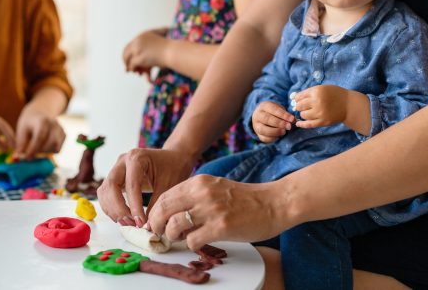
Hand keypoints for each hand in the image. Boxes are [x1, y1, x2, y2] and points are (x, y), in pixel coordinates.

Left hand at [13, 106, 65, 157]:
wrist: (40, 113)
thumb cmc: (29, 123)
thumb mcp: (21, 130)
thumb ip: (20, 143)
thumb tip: (18, 157)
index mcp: (42, 121)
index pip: (40, 137)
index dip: (33, 150)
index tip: (26, 158)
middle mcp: (54, 124)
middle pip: (49, 144)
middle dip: (38, 152)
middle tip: (29, 155)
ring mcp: (60, 129)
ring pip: (55, 147)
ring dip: (44, 152)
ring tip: (36, 149)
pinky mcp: (64, 135)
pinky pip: (58, 148)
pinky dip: (50, 151)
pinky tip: (43, 147)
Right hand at [97, 147, 193, 226]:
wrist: (172, 158)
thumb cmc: (172, 168)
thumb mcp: (168, 185)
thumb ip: (156, 204)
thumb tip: (147, 226)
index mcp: (137, 158)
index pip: (131, 185)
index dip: (134, 206)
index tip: (141, 223)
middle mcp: (122, 161)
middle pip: (111, 186)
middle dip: (118, 209)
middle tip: (131, 224)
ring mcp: (116, 168)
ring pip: (104, 191)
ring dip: (112, 210)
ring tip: (128, 223)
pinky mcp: (115, 177)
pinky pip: (105, 194)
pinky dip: (110, 208)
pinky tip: (123, 218)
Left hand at [122, 28, 168, 75]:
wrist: (173, 51)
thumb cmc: (171, 47)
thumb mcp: (161, 40)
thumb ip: (154, 41)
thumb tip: (154, 43)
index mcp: (143, 35)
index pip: (131, 44)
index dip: (129, 54)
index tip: (129, 60)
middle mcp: (138, 40)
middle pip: (126, 51)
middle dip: (126, 61)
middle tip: (128, 68)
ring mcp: (137, 49)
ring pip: (128, 59)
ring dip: (130, 66)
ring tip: (135, 72)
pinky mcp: (139, 58)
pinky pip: (132, 65)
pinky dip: (134, 69)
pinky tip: (138, 73)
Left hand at [147, 175, 285, 250]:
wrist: (273, 203)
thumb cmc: (245, 199)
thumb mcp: (215, 188)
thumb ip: (194, 197)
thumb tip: (172, 215)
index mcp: (199, 182)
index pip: (164, 197)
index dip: (155, 213)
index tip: (154, 224)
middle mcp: (202, 193)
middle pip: (162, 210)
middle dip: (156, 226)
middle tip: (160, 235)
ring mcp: (211, 210)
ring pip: (174, 226)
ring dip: (172, 237)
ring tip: (180, 239)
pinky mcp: (221, 227)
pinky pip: (192, 240)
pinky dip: (191, 245)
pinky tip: (198, 243)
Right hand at [251, 100, 295, 142]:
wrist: (262, 116)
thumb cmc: (274, 112)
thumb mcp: (279, 109)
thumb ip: (286, 115)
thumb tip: (294, 121)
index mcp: (264, 106)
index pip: (273, 109)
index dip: (283, 115)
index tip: (292, 119)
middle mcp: (258, 115)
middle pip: (267, 119)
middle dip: (279, 123)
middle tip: (289, 126)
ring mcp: (256, 125)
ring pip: (263, 129)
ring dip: (275, 131)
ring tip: (284, 132)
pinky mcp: (258, 134)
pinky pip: (264, 138)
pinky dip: (272, 138)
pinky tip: (279, 136)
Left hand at [290, 85, 350, 128]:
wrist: (349, 105)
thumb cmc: (335, 94)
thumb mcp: (322, 88)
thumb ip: (309, 92)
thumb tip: (294, 98)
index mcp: (316, 91)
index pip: (299, 96)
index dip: (297, 98)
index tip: (298, 100)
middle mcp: (317, 102)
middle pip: (299, 106)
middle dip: (299, 106)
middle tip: (303, 106)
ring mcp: (319, 113)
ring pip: (303, 115)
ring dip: (303, 113)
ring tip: (308, 111)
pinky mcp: (323, 122)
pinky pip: (309, 124)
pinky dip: (302, 124)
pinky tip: (298, 123)